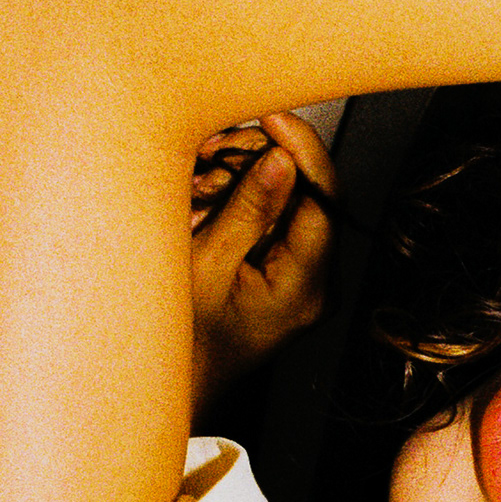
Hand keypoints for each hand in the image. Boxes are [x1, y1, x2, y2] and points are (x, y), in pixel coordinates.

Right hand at [190, 111, 337, 413]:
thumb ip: (247, 210)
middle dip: (264, 160)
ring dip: (247, 175)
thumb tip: (281, 160)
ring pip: (290, 197)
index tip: (272, 117)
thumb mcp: (206, 267)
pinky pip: (273, 214)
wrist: (174, 384)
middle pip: (311, 193)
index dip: (302, 150)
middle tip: (217, 151)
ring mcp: (304, 275)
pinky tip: (207, 197)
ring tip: (202, 184)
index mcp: (308, 287)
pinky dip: (241, 195)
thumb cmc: (183, 341)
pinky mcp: (284, 267)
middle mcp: (317, 282)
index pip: (325, 200)